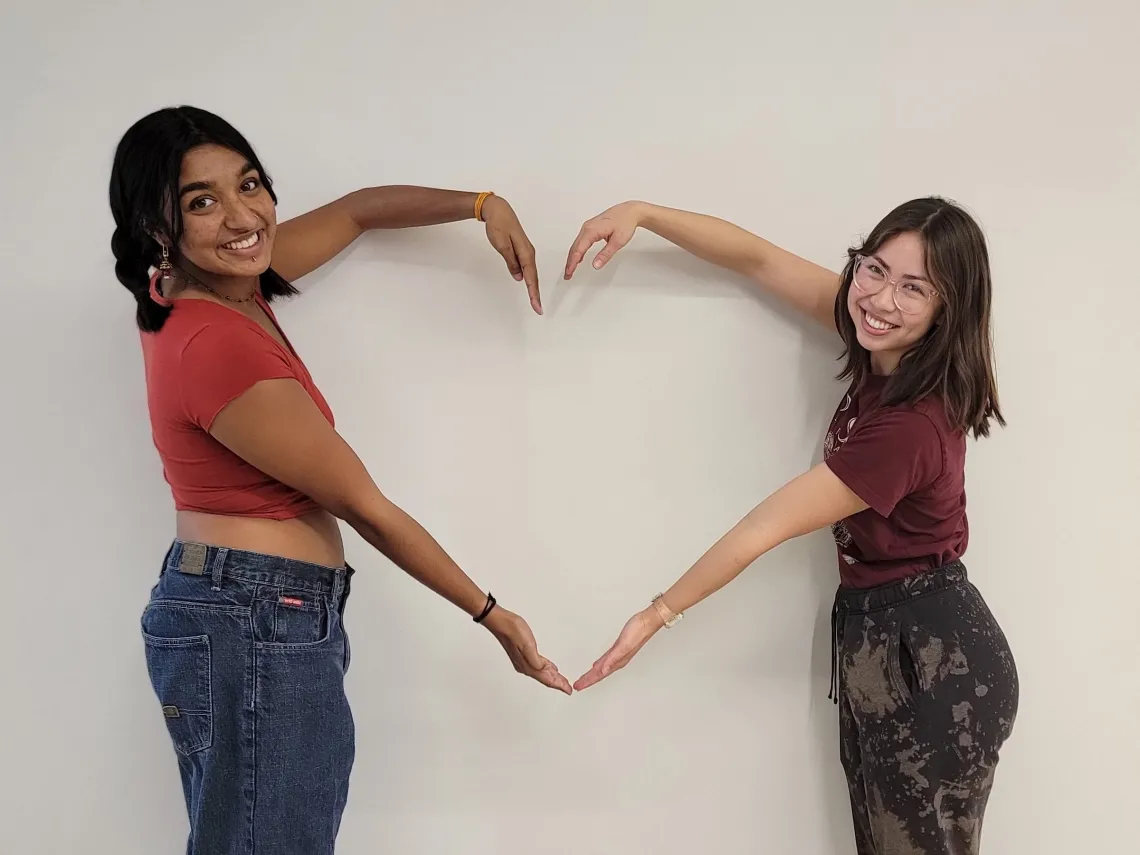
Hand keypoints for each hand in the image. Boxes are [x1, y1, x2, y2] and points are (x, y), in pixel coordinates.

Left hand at [480, 195, 541, 314]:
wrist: (498, 210)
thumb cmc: (499, 225)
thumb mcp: (502, 245)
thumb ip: (511, 262)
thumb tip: (518, 277)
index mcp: (525, 253)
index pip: (530, 277)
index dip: (533, 293)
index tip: (536, 305)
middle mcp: (529, 253)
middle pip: (533, 277)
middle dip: (535, 294)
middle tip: (538, 308)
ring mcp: (526, 251)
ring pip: (531, 273)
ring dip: (533, 287)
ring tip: (535, 301)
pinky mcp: (521, 250)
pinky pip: (527, 267)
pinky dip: (529, 278)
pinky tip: (528, 285)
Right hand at [482, 606, 571, 694]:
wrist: (501, 622)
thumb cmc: (513, 631)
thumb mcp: (527, 645)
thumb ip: (536, 660)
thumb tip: (544, 670)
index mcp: (527, 665)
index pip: (546, 679)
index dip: (558, 685)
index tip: (568, 690)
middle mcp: (525, 666)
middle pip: (545, 678)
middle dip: (558, 683)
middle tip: (568, 688)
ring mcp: (524, 661)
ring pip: (542, 672)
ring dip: (553, 677)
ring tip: (561, 681)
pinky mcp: (523, 654)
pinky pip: (538, 665)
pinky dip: (546, 668)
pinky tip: (550, 667)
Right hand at [563, 200, 643, 279]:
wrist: (630, 211)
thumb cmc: (626, 222)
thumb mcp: (618, 241)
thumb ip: (605, 254)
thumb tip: (595, 265)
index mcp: (591, 230)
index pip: (578, 250)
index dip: (572, 263)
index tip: (569, 273)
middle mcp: (587, 227)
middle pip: (574, 248)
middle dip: (570, 262)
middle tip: (568, 274)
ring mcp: (588, 227)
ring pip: (576, 244)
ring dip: (573, 257)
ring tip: (571, 269)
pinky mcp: (591, 228)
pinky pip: (581, 241)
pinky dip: (577, 251)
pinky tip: (578, 258)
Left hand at [573, 607, 662, 690]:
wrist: (647, 622)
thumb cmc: (638, 632)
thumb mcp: (624, 645)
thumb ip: (613, 659)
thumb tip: (603, 670)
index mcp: (618, 661)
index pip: (599, 674)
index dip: (588, 681)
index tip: (579, 686)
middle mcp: (617, 660)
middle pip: (599, 673)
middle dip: (588, 680)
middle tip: (578, 686)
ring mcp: (618, 654)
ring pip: (602, 668)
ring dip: (593, 674)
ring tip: (585, 679)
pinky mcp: (618, 647)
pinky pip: (605, 660)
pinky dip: (599, 664)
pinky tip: (597, 665)